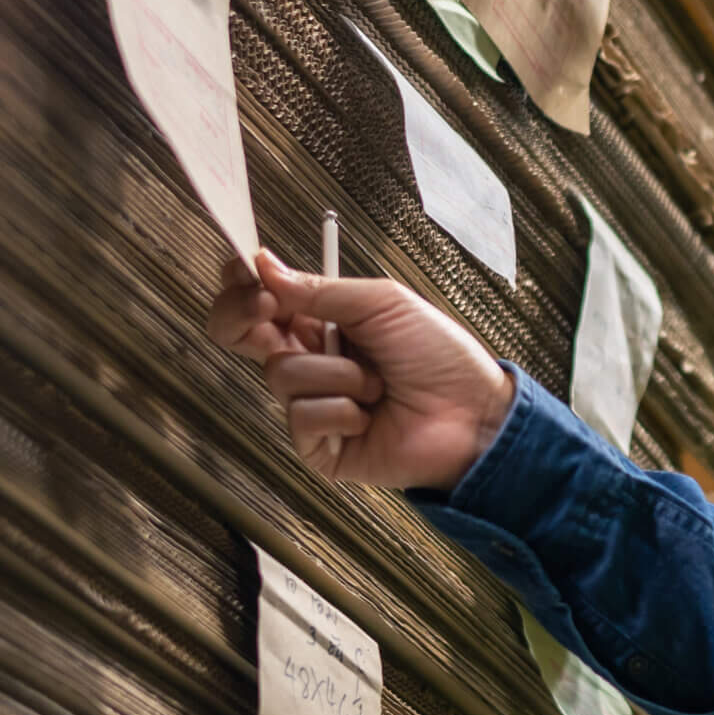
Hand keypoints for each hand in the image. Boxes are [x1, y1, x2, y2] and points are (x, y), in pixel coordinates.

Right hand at [204, 252, 515, 489]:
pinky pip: (301, 416)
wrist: (474, 414)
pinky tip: (370, 416)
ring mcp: (310, 404)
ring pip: (280, 373)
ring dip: (336, 373)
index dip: (242, 284)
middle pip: (239, 334)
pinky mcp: (317, 447)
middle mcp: (309, 361)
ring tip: (377, 383)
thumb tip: (264, 267)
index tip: (244, 268)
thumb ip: (320, 289)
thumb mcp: (383, 304)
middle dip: (246, 315)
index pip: (261, 301)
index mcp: (322, 324)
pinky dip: (341, 410)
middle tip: (269, 307)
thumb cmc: (439, 355)